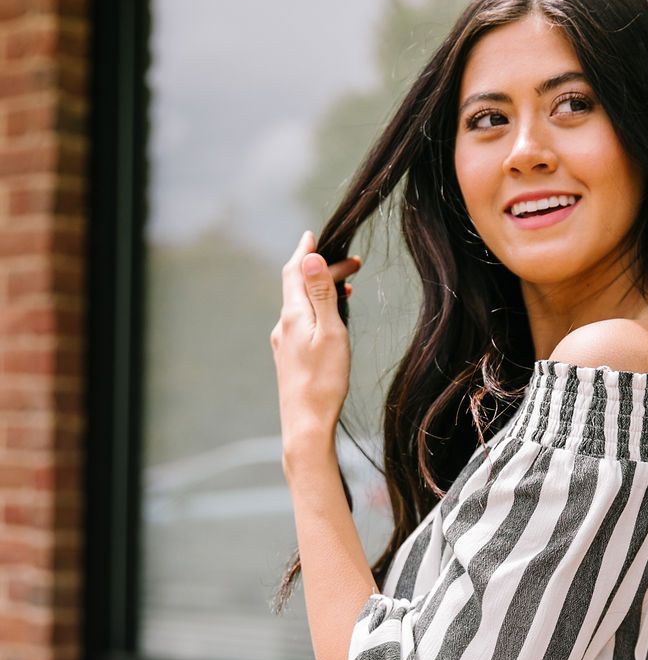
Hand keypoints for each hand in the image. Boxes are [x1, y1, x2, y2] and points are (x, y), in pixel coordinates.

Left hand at [270, 229, 360, 464]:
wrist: (305, 424)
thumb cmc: (324, 381)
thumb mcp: (330, 333)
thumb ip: (321, 295)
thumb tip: (310, 258)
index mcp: (293, 315)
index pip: (296, 271)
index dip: (306, 251)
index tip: (315, 235)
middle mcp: (283, 325)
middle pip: (298, 286)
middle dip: (322, 270)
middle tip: (353, 264)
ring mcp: (283, 342)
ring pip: (301, 305)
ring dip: (321, 291)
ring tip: (346, 288)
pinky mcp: (288, 358)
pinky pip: (300, 322)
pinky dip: (316, 310)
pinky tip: (330, 320)